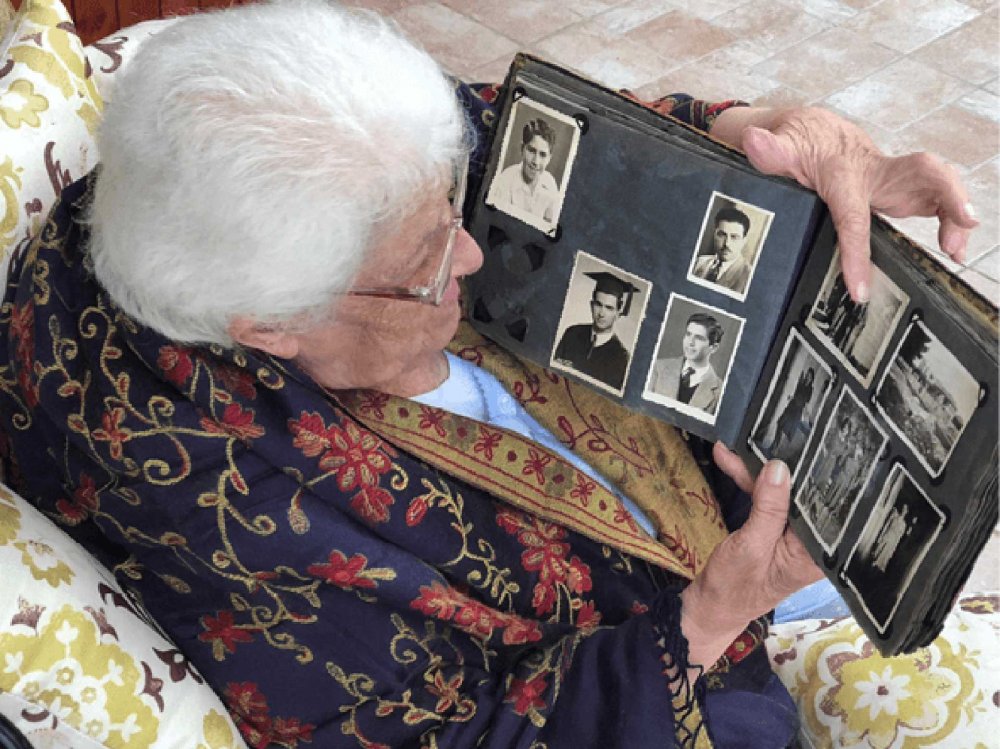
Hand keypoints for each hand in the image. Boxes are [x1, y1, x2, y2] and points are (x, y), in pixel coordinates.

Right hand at [680, 442, 821, 669]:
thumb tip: (779, 467)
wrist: (708, 607)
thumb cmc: (734, 585)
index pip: (830, 506)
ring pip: (783, 491)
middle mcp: (813, 541)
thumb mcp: (750, 545)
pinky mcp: (774, 528)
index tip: (817, 441)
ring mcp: (793, 534)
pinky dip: (748, 480)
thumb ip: (768, 507)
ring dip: (759, 468)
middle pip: (806, 494)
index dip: (822, 473)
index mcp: (819, 553)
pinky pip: (766, 498)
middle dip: (790, 462)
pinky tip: (730, 458)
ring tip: (741, 439)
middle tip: (780, 426)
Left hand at [711, 106, 978, 301]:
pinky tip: (955, 248)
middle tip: (960, 229)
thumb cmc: (798, 143)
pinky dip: (951, 220)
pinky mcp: (902, 188)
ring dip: (955, 214)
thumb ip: (770, 150)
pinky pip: (936, 200)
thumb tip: (754, 140)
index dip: (856, 254)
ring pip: (937, 185)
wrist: (814, 129)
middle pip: (922, 173)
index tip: (860, 289)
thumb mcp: (779, 147)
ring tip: (956, 250)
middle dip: (947, 194)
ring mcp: (893, 179)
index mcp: (843, 173)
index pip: (852, 217)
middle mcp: (877, 172)